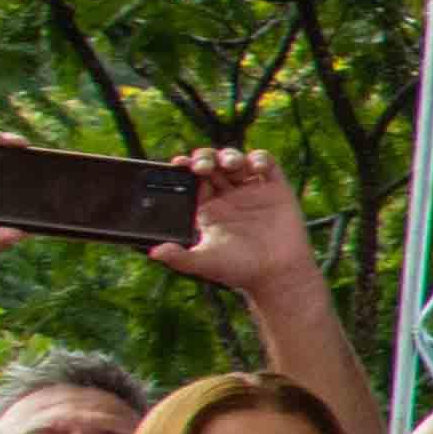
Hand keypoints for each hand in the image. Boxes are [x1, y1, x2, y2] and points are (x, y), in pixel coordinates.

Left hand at [151, 147, 321, 300]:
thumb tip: (154, 252)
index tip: (179, 165)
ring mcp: (252, 192)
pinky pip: (267, 164)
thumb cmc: (240, 270)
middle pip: (213, 164)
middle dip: (205, 158)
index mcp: (208, 209)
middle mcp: (229, 197)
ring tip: (229, 165)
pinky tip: (255, 166)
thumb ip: (179, 257)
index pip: (193, 180)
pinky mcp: (276, 190)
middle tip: (202, 166)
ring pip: (237, 160)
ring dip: (229, 156)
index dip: (186, 168)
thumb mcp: (204, 262)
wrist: (278, 277)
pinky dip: (260, 158)